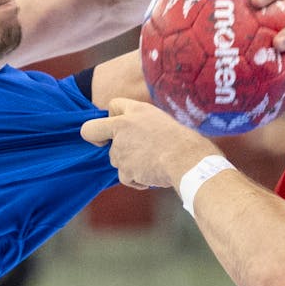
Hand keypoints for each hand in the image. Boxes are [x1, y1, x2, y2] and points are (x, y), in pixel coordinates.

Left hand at [80, 98, 221, 189]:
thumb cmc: (183, 142)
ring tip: (153, 163)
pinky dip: (137, 179)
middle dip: (102, 140)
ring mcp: (120, 148)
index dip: (112, 116)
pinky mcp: (124, 168)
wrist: (188, 160)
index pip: (113, 105)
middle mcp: (124, 125)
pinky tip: (152, 177)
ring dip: (130, 164)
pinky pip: (125, 177)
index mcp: (137, 110)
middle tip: (113, 147)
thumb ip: (142, 126)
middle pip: (96, 132)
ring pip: (115, 158)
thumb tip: (134, 139)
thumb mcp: (163, 123)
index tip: (117, 127)